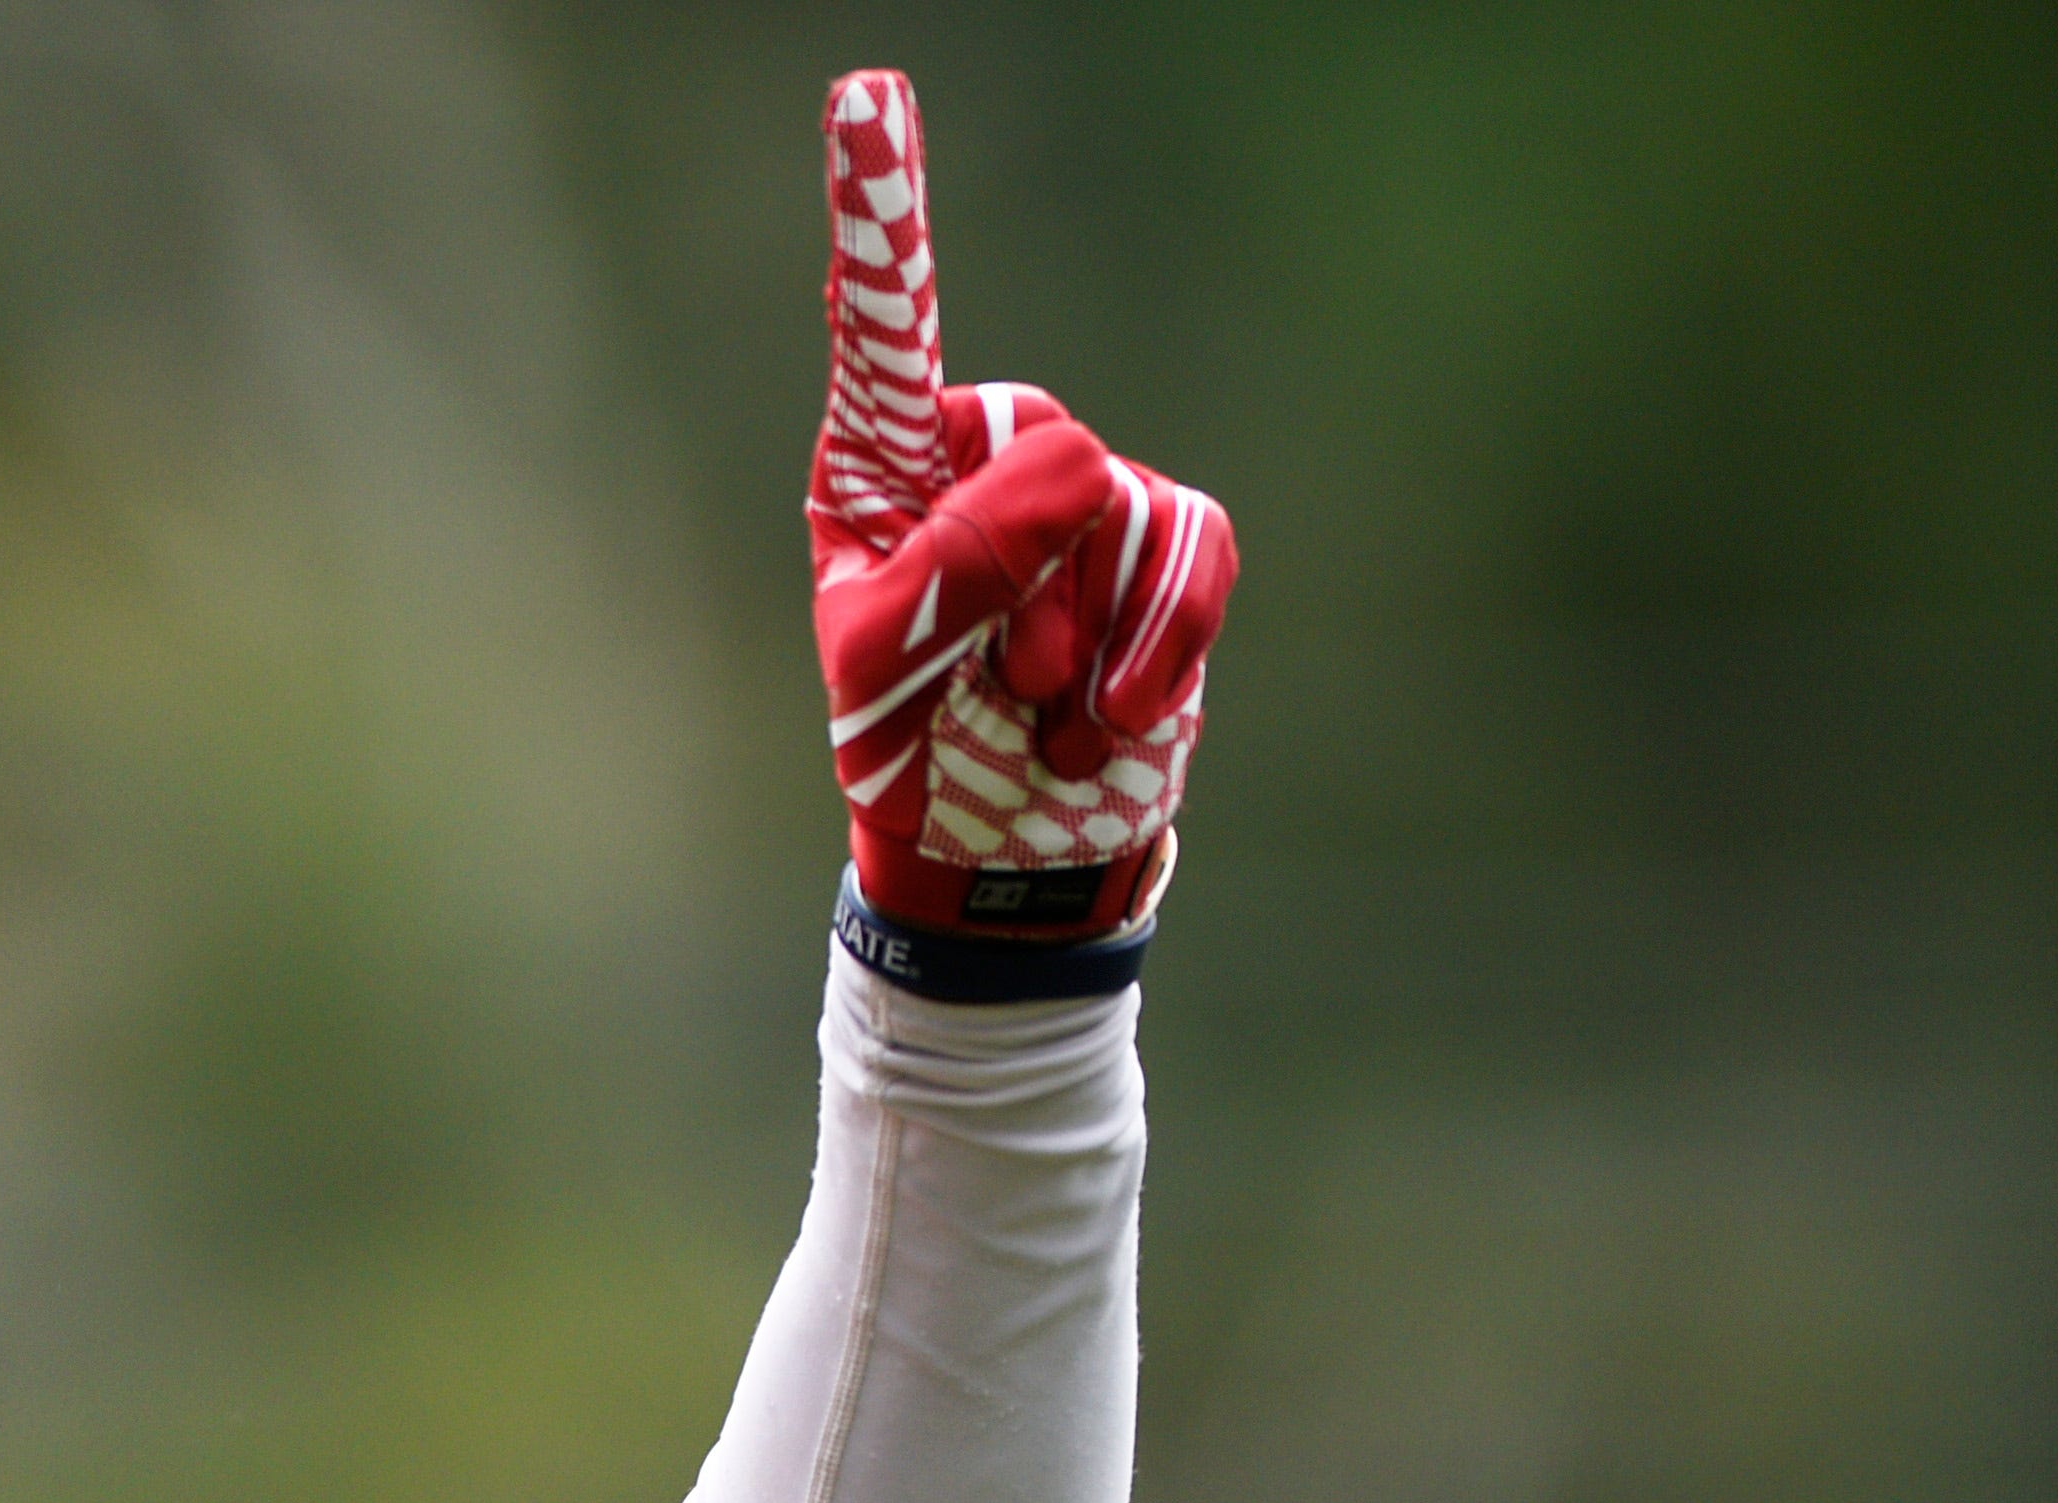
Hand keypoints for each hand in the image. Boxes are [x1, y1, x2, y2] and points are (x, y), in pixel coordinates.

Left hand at [809, 66, 1233, 977]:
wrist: (1008, 854)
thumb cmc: (916, 759)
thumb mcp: (888, 674)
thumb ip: (957, 567)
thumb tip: (1076, 469)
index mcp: (880, 470)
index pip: (884, 327)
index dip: (881, 211)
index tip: (865, 93)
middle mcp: (980, 457)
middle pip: (1043, 447)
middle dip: (1027, 585)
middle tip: (994, 677)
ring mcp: (1080, 498)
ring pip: (1120, 516)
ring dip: (1086, 642)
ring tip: (1038, 707)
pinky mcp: (1165, 544)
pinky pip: (1193, 556)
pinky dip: (1157, 652)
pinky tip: (1107, 715)